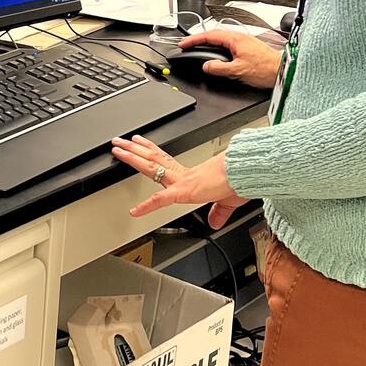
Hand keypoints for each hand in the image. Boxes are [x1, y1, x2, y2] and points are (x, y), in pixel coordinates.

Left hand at [110, 134, 248, 226]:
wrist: (247, 175)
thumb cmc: (239, 182)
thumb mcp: (227, 202)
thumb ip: (218, 213)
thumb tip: (214, 222)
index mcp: (190, 176)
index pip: (164, 160)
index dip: (150, 151)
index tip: (139, 144)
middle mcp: (182, 175)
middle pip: (152, 159)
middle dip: (133, 150)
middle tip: (119, 142)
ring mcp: (181, 181)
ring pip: (151, 167)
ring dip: (132, 158)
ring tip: (118, 150)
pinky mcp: (185, 191)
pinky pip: (162, 200)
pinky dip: (147, 206)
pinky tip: (135, 211)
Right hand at [181, 29, 281, 89]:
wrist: (283, 70)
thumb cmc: (266, 69)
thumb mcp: (237, 71)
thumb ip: (218, 68)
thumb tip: (206, 66)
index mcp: (235, 39)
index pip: (209, 35)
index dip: (194, 40)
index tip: (184, 44)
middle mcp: (240, 37)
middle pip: (214, 34)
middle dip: (199, 39)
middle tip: (188, 46)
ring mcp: (245, 42)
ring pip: (222, 39)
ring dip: (209, 43)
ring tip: (200, 49)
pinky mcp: (249, 48)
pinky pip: (229, 44)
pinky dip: (219, 47)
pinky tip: (218, 54)